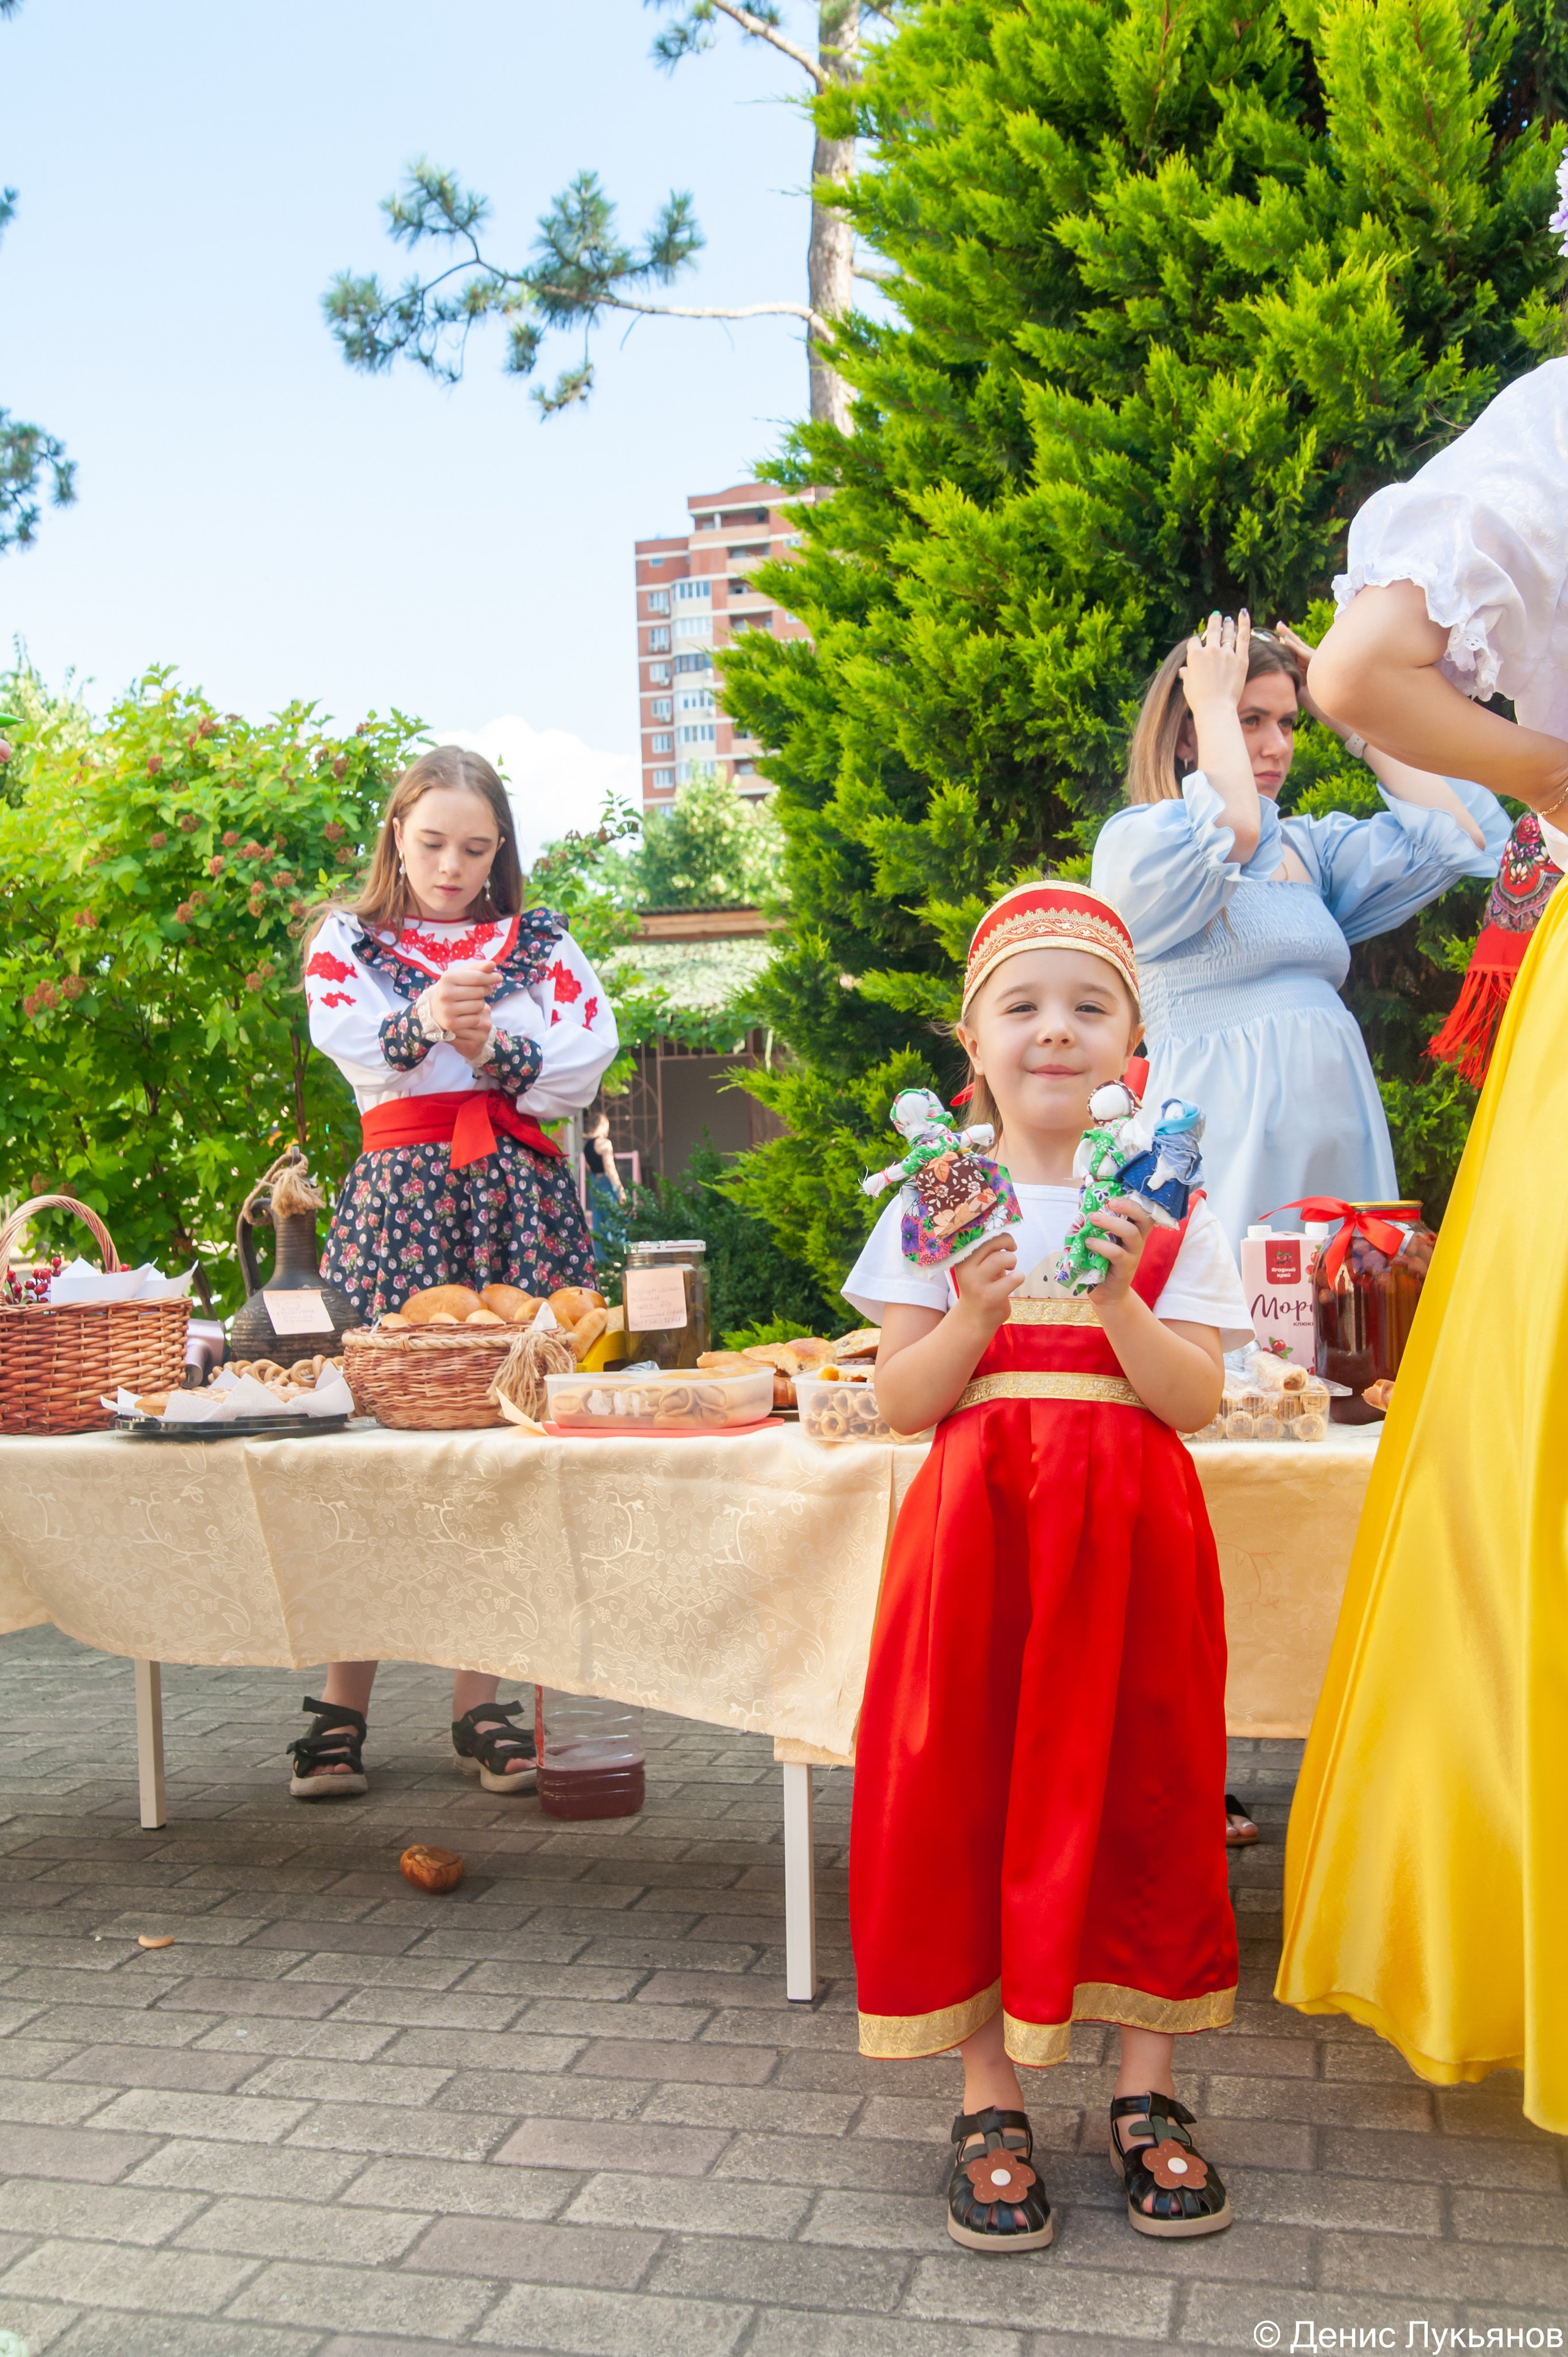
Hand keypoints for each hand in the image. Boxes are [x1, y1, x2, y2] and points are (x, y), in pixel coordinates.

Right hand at [427, 960, 495, 1061]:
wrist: (435, 1009)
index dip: (491, 977)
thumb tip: (492, 964)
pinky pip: (476, 1019)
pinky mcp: (451, 1024)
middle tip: (481, 991)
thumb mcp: (462, 975)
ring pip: (479, 1005)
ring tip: (472, 1002)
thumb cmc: (453, 988)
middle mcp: (445, 993)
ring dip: (480, 1004)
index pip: (478, 977)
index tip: (499, 978)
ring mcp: (447, 1010)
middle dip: (485, 990)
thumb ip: (478, 968)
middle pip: (480, 991)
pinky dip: (476, 1016)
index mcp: (447, 978)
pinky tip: (469, 1013)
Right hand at [950, 1233, 1019, 1338]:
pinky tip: (1014, 1281)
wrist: (974, 1319)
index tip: (1004, 1241)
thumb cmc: (980, 1286)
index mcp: (962, 1258)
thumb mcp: (977, 1266)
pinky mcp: (991, 1297)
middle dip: (1007, 1241)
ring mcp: (978, 1284)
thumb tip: (1004, 1229)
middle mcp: (966, 1269)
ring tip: (1011, 1268)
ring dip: (1012, 1260)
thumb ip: (986, 1250)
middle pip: (990, 1242)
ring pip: (1001, 1258)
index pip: (978, 1234)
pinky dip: (1019, 1277)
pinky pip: (1014, 1278)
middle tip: (1012, 1248)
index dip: (996, 1231)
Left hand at [1086, 1197, 1153, 1305]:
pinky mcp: (1126, 1267)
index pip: (1142, 1209)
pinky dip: (1101, 1245)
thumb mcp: (1100, 1238)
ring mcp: (1133, 1253)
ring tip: (1092, 1219)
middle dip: (1129, 1206)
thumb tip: (1083, 1199)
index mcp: (1133, 1228)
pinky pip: (1117, 1253)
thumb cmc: (1102, 1260)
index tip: (1116, 1191)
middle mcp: (1137, 1239)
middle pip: (1144, 1218)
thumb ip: (1096, 1222)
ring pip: (1131, 1233)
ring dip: (1112, 1223)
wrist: (1107, 1292)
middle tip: (1110, 1202)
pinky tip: (1088, 1242)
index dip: (1134, 1199)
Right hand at [1179, 609, 1250, 717]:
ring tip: (1227, 620)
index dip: (1195, 643)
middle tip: (1216, 616)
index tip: (1198, 645)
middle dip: (1213, 622)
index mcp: (1194, 656)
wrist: (1215, 708)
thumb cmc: (1199, 700)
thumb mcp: (1188, 685)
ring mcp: (1226, 654)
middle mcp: (1209, 651)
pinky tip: (1243, 613)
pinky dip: (1244, 623)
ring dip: (1227, 624)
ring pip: (1226, 633)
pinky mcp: (1240, 659)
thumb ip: (1188, 674)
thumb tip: (1184, 671)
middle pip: (1211, 631)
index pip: (1194, 642)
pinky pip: (1243, 637)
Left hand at [1273, 620, 1340, 734]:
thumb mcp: (1298, 688)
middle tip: (1277, 624)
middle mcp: (1313, 661)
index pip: (1293, 652)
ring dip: (1288, 636)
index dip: (1282, 645)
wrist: (1330, 710)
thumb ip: (1291, 678)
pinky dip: (1294, 647)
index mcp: (1307, 666)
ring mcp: (1318, 660)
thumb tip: (1278, 675)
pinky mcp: (1319, 664)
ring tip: (1278, 626)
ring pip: (1300, 647)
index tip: (1270, 638)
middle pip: (1297, 645)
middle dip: (1286, 634)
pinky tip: (1284, 640)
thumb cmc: (1316, 702)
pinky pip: (1304, 654)